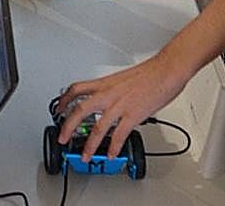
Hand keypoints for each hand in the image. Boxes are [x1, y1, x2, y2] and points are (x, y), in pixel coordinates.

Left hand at [56, 51, 185, 160]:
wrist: (165, 70)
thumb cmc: (148, 73)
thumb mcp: (122, 79)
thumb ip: (112, 90)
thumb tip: (108, 99)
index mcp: (104, 84)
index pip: (76, 89)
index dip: (64, 100)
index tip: (59, 109)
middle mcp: (108, 94)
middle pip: (79, 110)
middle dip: (68, 126)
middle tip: (63, 137)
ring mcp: (119, 105)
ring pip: (98, 127)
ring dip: (90, 145)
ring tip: (86, 155)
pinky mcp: (133, 115)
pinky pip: (119, 134)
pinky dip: (114, 147)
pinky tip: (112, 154)